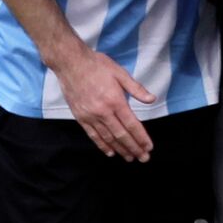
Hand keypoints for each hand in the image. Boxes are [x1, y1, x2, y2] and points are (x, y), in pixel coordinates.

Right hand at [54, 45, 155, 162]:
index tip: (149, 147)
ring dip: (120, 149)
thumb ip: (136, 88)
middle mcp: (103, 111)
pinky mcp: (81, 117)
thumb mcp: (120, 72)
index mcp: (115, 100)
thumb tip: (152, 99)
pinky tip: (110, 152)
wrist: (71, 63)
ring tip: (130, 157)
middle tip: (143, 158)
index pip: (131, 124)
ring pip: (108, 138)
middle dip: (134, 148)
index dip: (141, 138)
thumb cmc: (97, 65)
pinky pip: (93, 135)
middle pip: (121, 135)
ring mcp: (90, 116)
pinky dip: (102, 145)